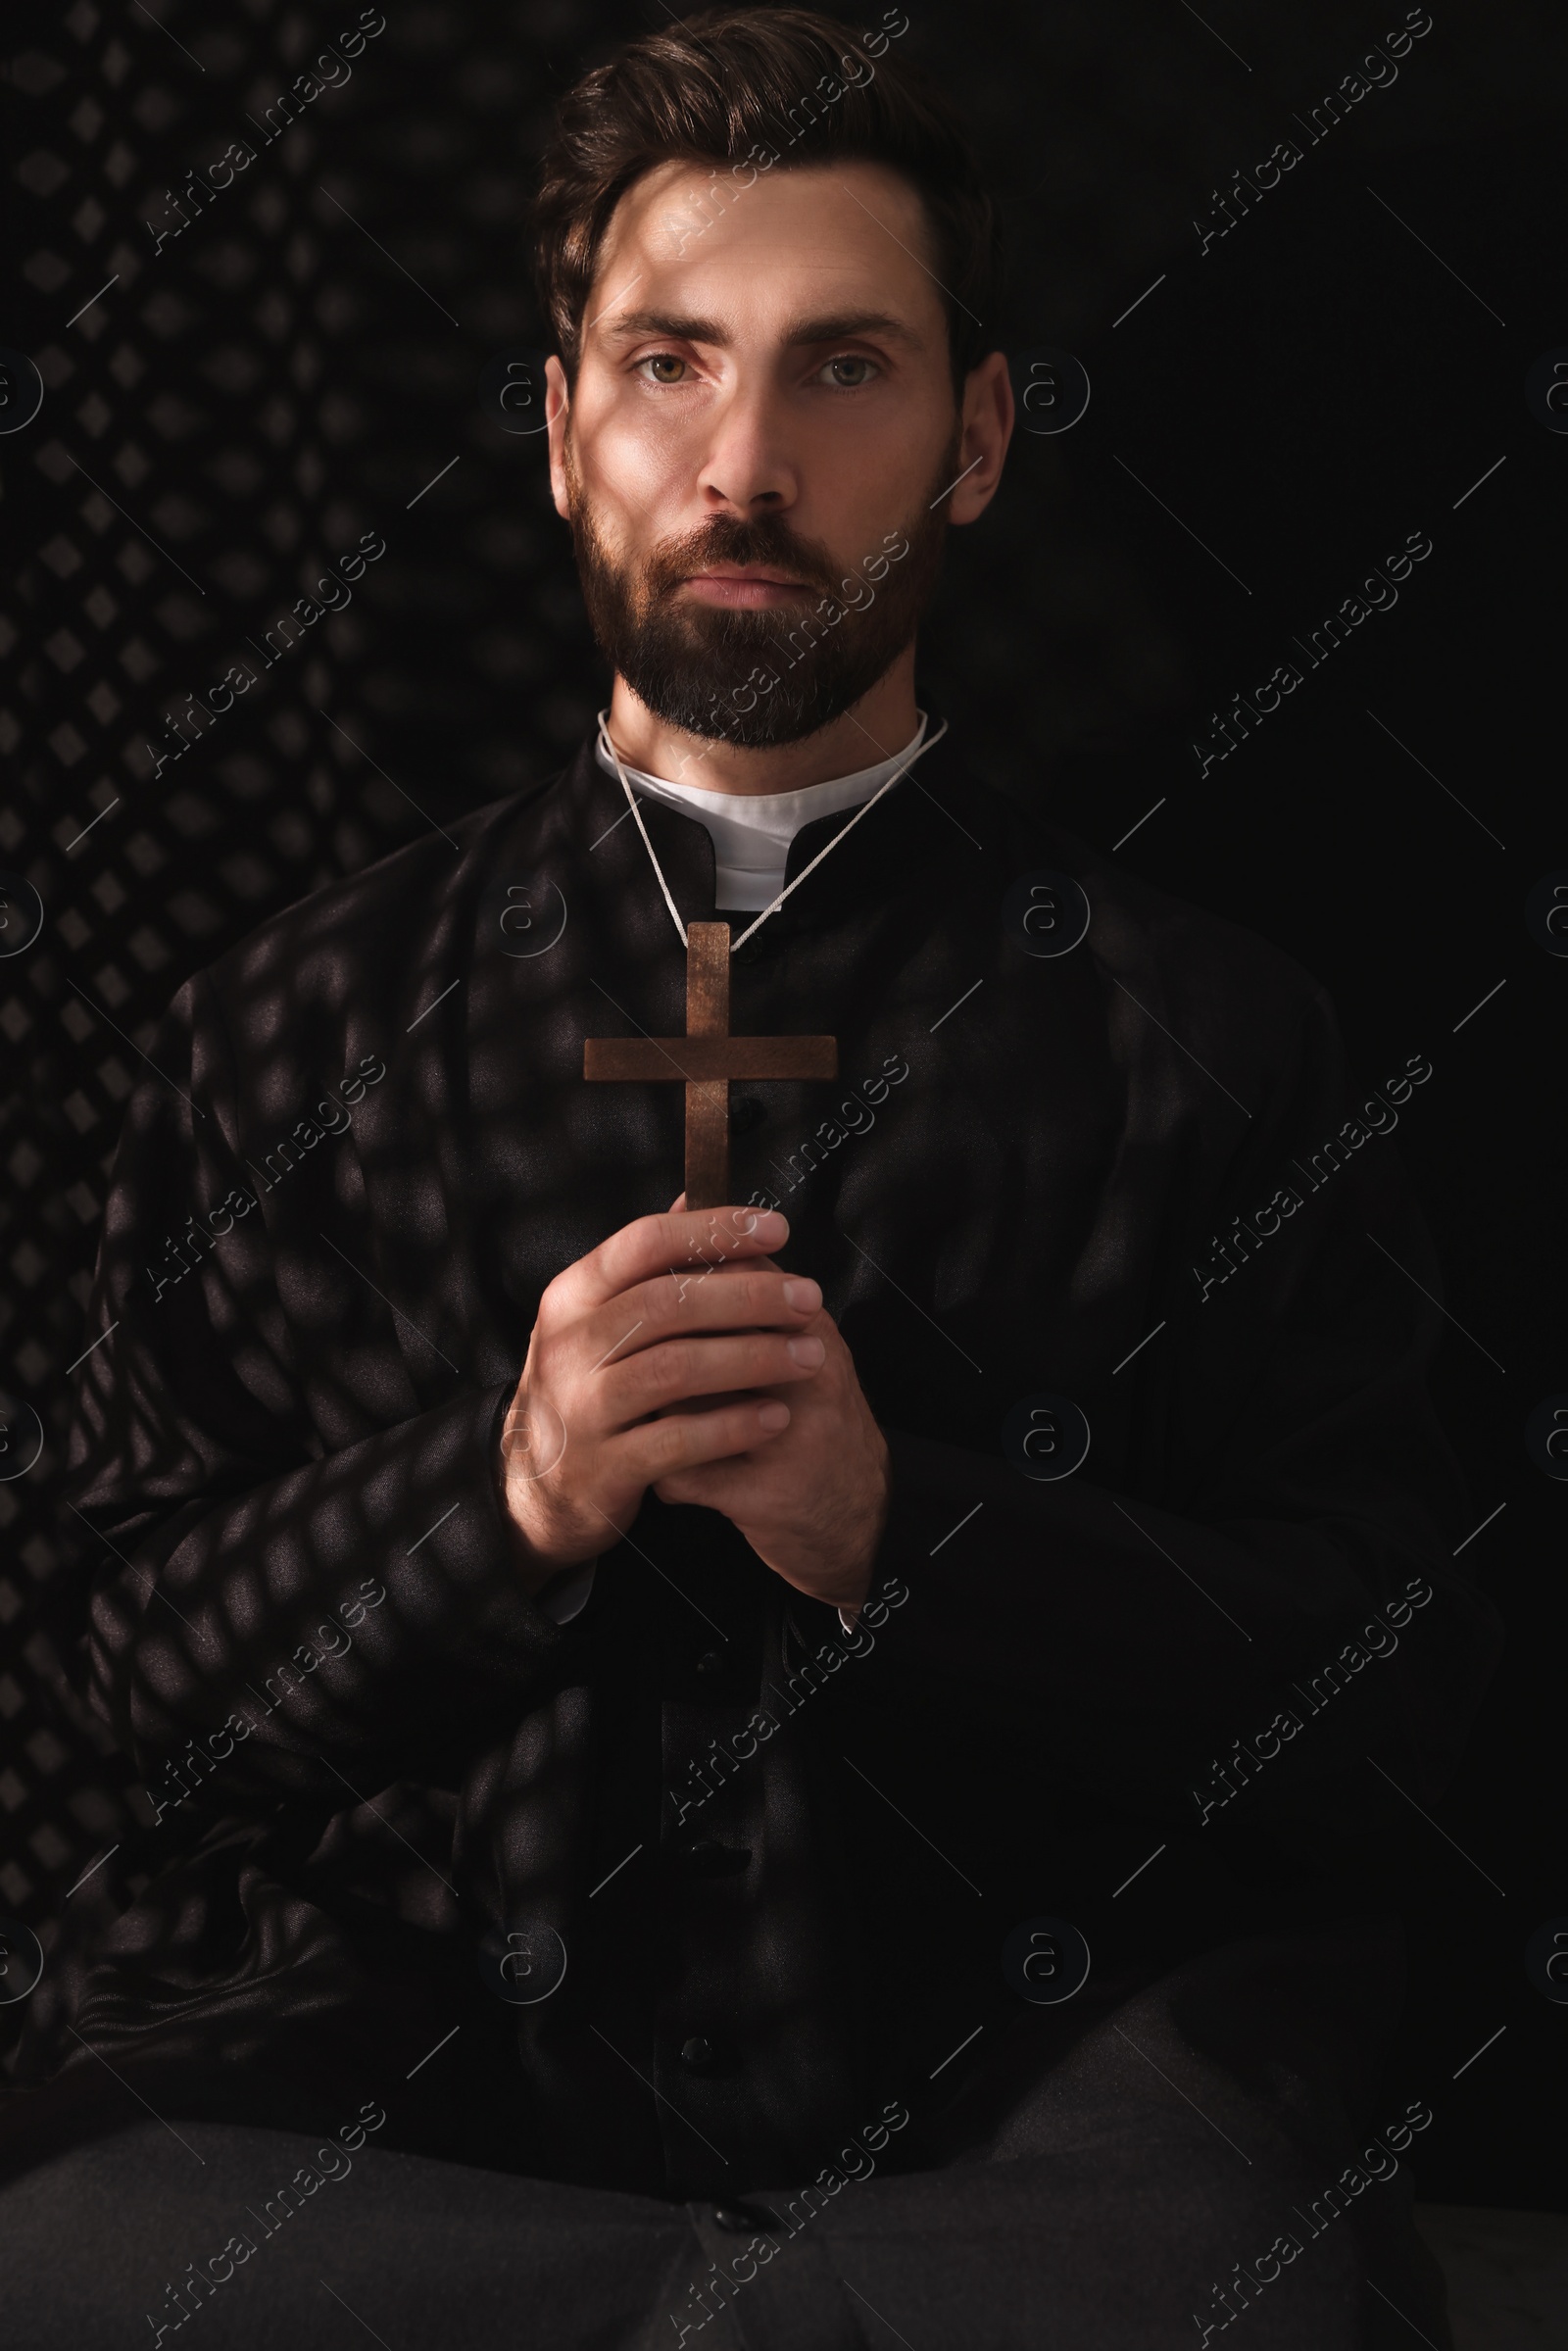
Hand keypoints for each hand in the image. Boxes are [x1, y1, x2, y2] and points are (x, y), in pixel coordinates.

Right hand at [496, 1204, 826, 1592]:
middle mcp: (568, 1346)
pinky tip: (777, 1417)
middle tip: (809, 1299)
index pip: (643, 1241)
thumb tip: (695, 1192)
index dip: (713, 1230)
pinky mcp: (603, 1467)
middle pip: (667, 1303)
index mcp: (571, 1296)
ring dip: (753, 1358)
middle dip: (748, 1296)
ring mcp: (580, 1408)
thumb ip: (645, 1263)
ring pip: (675, 1369)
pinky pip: (678, 1440)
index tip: (778, 1230)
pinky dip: (734, 1426)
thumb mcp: (599, 1319)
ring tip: (810, 1356)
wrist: (537, 1482)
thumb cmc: (588, 1384)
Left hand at [647, 1193, 890, 1616]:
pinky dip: (668, 1479)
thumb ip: (737, 1278)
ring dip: (657, 1419)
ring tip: (644, 1424)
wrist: (854, 1514)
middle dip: (654, 1356)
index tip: (635, 1300)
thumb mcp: (785, 1339)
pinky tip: (667, 1477)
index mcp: (809, 1324)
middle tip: (623, 1365)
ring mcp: (795, 1435)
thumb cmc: (805, 1413)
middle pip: (709, 1341)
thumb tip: (683, 1205)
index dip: (675, 1287)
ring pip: (690, 1412)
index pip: (736, 1280)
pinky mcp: (772, 1496)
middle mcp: (811, 1371)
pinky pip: (690, 1476)